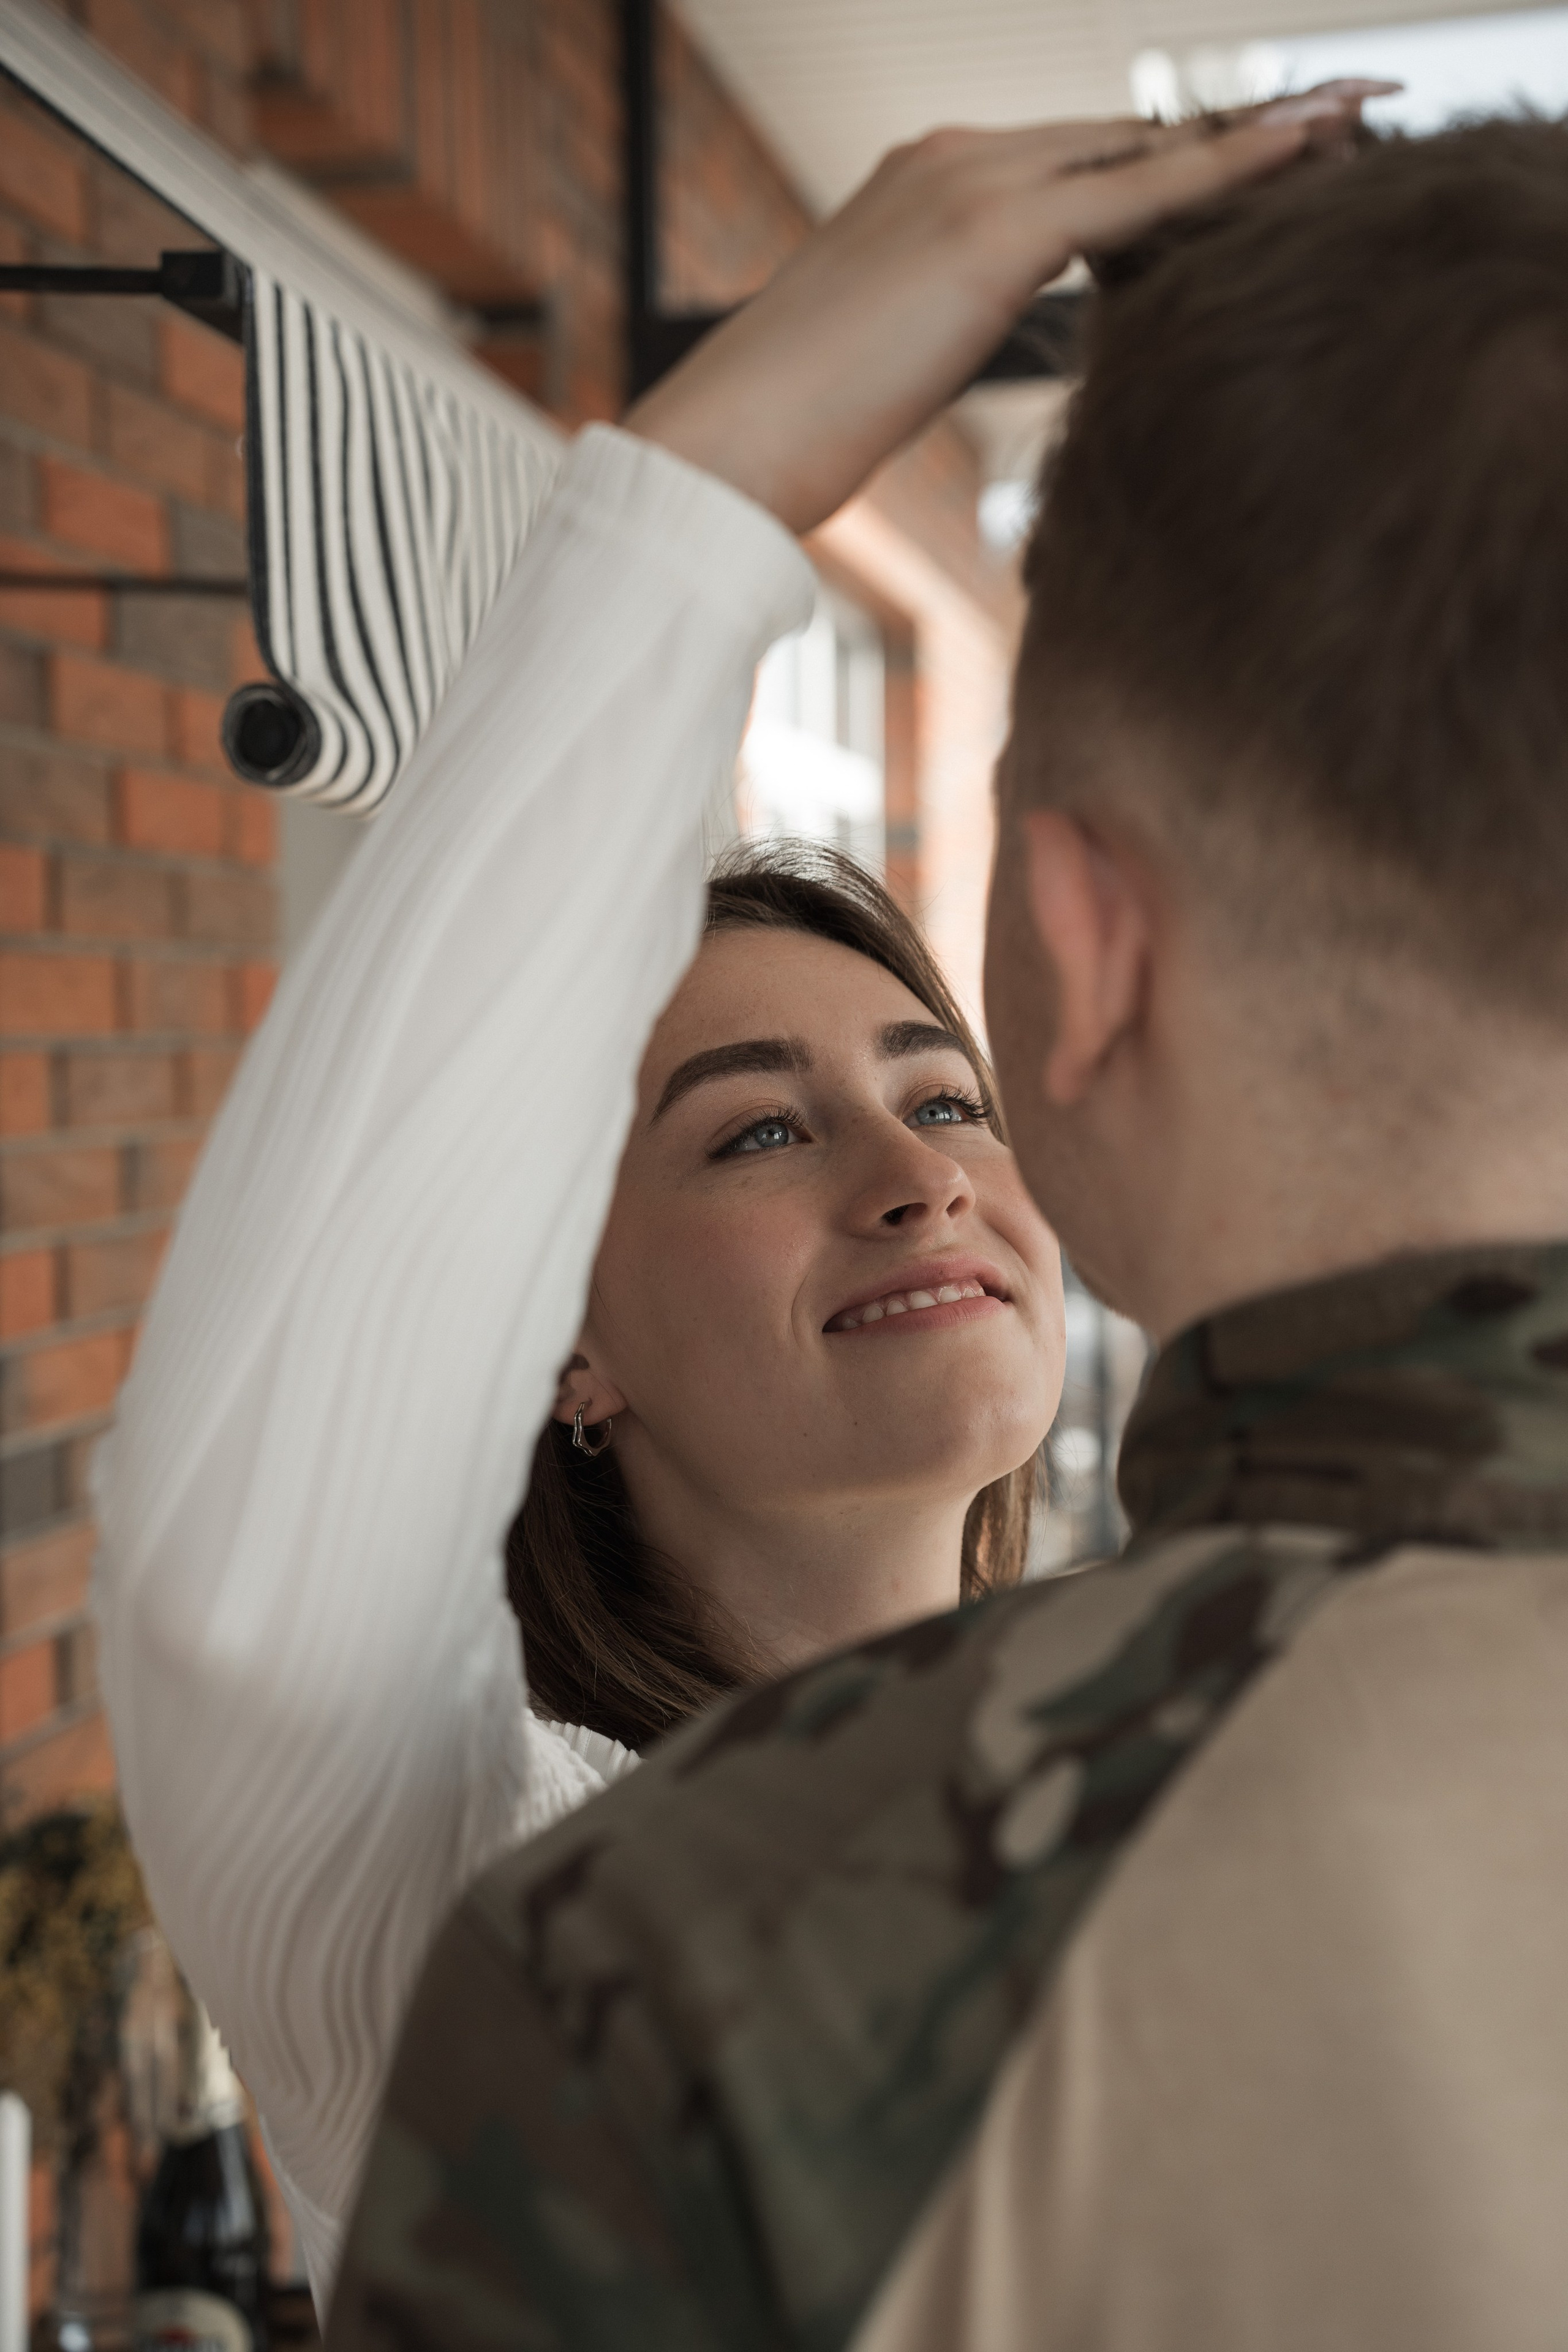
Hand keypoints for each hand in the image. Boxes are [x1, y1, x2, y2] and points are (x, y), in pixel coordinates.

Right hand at [626, 85, 1392, 533]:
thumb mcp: (889, 359)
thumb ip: (952, 324)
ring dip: (1254, 133)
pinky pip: (1141, 188)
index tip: (1254, 156)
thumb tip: (977, 355)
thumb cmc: (792, 431)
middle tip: (1339, 115)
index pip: (1076, 159)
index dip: (1171, 159)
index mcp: (924, 183)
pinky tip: (1304, 154)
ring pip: (1142, 146)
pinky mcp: (990, 230)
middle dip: (1231, 131)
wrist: (723, 441)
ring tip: (1349, 119)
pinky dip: (1230, 169)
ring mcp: (970, 180)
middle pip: (1121, 135)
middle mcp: (952, 155)